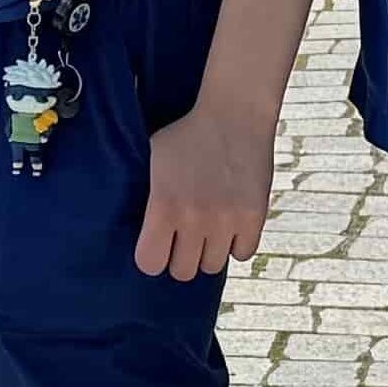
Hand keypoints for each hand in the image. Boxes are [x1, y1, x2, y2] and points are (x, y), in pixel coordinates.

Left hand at [136, 99, 274, 280]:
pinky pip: (242, 254)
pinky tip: (229, 226)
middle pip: (183, 271)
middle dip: (180, 257)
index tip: (156, 246)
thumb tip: (133, 226)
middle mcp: (195, 219)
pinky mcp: (254, 217)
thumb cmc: (186, 135)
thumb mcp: (152, 159)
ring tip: (207, 230)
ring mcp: (227, 220)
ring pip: (212, 266)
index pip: (151, 264)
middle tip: (183, 237)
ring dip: (207, 251)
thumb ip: (145, 196)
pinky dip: (235, 244)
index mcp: (164, 207)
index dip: (152, 257)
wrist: (234, 115)